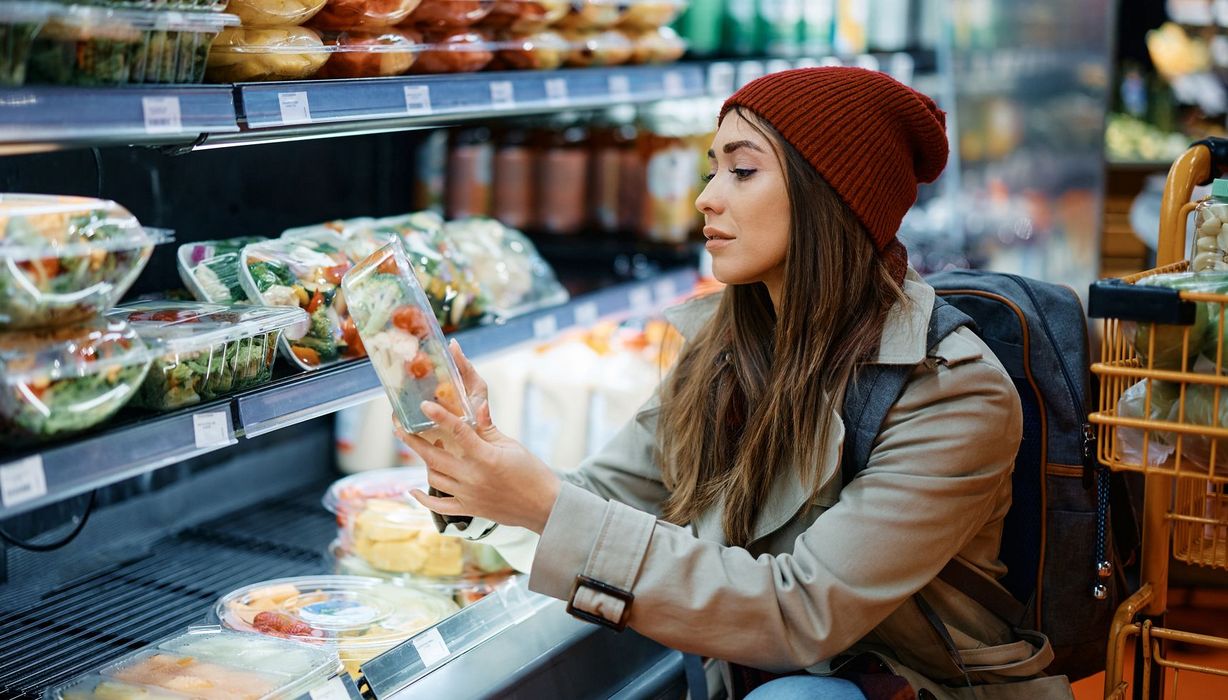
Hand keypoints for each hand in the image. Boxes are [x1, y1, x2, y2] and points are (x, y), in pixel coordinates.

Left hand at [397, 343, 560, 533]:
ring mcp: (468, 496)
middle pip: (433, 456)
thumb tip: (476, 405)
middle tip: (398, 425)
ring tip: (419, 445)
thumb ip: (488, 428)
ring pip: (433, 477)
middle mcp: (472, 477)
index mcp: (486, 458)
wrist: (544, 507)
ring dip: (422, 461)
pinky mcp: (468, 510)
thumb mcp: (512, 446)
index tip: (423, 405)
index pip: (458, 432)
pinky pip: (439, 506)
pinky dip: (423, 499)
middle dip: (412, 440)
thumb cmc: (532, 473)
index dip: (439, 417)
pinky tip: (413, 490)